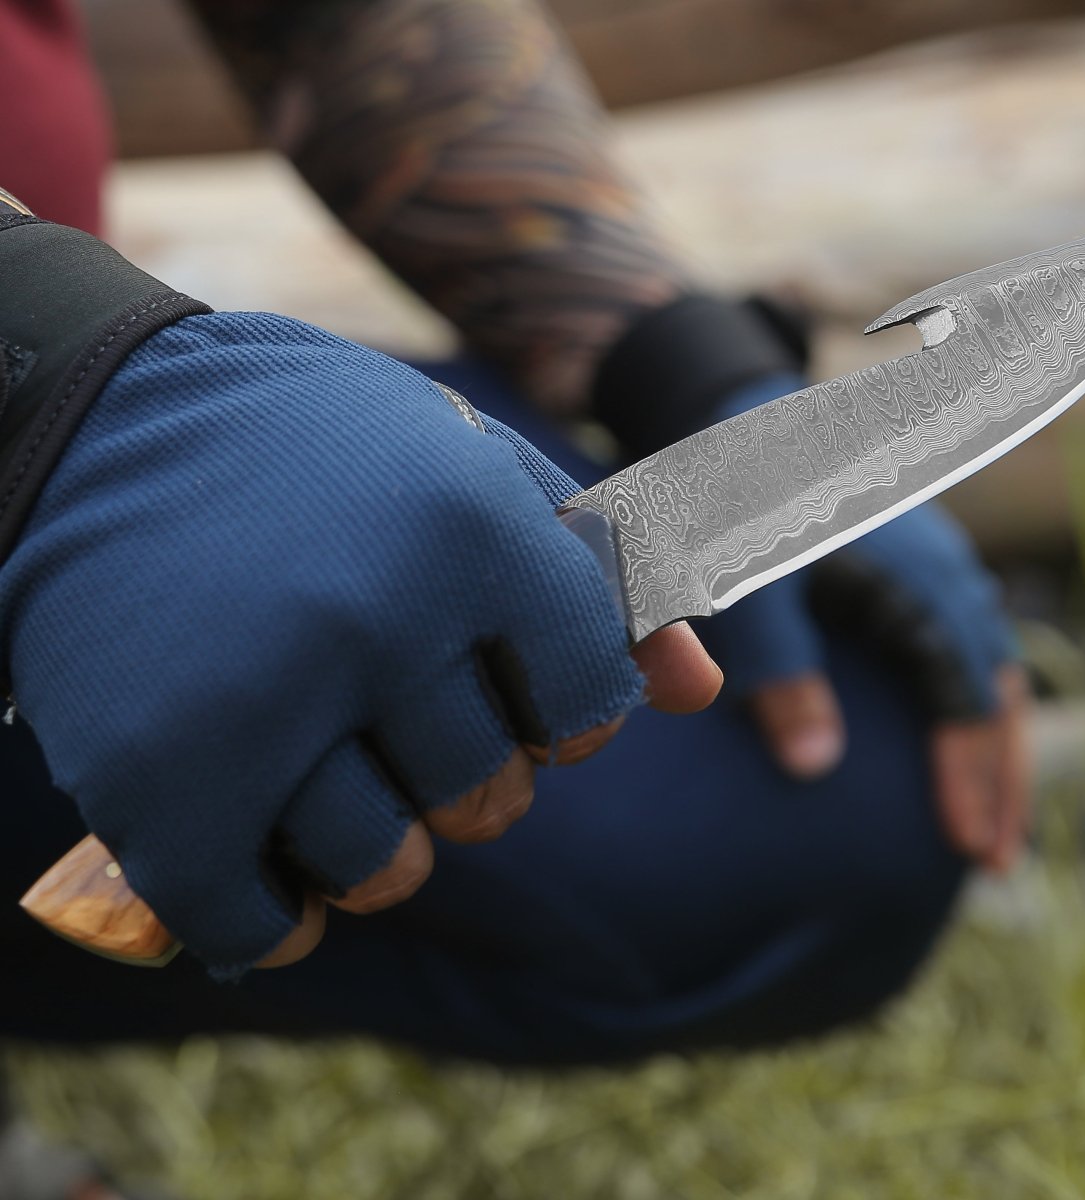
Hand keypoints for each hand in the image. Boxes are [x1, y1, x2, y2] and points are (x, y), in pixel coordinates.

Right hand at [1, 313, 721, 975]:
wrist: (99, 422)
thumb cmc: (319, 452)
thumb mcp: (473, 471)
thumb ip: (594, 578)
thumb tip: (702, 691)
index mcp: (473, 529)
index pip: (592, 702)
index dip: (567, 706)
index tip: (518, 684)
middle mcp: (378, 616)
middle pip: (492, 796)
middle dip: (470, 772)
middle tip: (406, 716)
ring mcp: (263, 704)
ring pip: (386, 868)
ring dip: (380, 844)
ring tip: (334, 771)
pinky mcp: (156, 781)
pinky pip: (260, 922)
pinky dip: (280, 915)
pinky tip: (278, 866)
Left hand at [703, 504, 1029, 873]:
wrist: (739, 425)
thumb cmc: (736, 510)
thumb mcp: (749, 590)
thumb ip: (780, 667)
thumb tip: (815, 766)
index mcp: (915, 580)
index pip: (962, 693)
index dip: (969, 773)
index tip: (964, 845)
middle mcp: (945, 574)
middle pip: (995, 690)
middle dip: (999, 778)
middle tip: (992, 862)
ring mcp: (938, 569)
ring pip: (987, 671)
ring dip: (991, 748)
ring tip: (985, 825)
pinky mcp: (916, 573)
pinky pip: (962, 649)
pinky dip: (965, 706)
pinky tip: (951, 746)